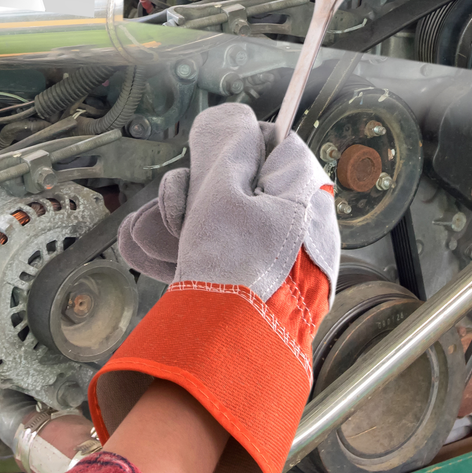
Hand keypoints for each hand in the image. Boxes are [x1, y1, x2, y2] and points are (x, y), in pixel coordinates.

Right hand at [93, 102, 340, 472]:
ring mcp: (293, 260)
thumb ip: (224, 146)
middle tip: (178, 212)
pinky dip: (205, 254)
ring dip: (194, 224)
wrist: (238, 355)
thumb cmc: (234, 269)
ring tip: (162, 242)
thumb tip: (230, 116)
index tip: (204, 165)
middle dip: (203, 193)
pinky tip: (170, 262)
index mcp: (309, 194)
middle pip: (250, 184)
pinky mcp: (273, 291)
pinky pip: (237, 257)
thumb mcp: (221, 193)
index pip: (277, 144)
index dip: (234, 148)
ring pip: (236, 221)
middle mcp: (309, 224)